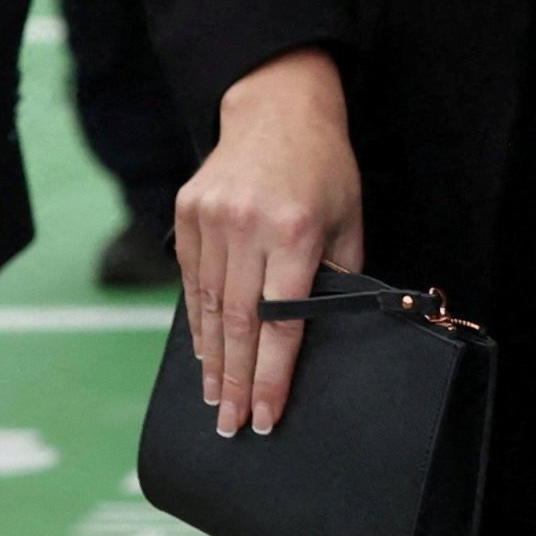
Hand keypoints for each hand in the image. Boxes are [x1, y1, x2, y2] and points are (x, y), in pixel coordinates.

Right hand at [175, 49, 365, 439]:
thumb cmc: (325, 169)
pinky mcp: (187, 213)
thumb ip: (337, 277)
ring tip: (216, 400)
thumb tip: (322, 336)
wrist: (277, 108)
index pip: (282, 322)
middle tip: (232, 426)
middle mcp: (247, 228)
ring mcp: (211, 220)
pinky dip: (196, 322)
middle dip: (237, 381)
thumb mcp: (349, 219)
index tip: (267, 417)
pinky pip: (191, 281)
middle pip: (240, 323)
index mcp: (296, 232)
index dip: (273, 376)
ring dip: (212, 359)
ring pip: (209, 306)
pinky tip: (203, 353)